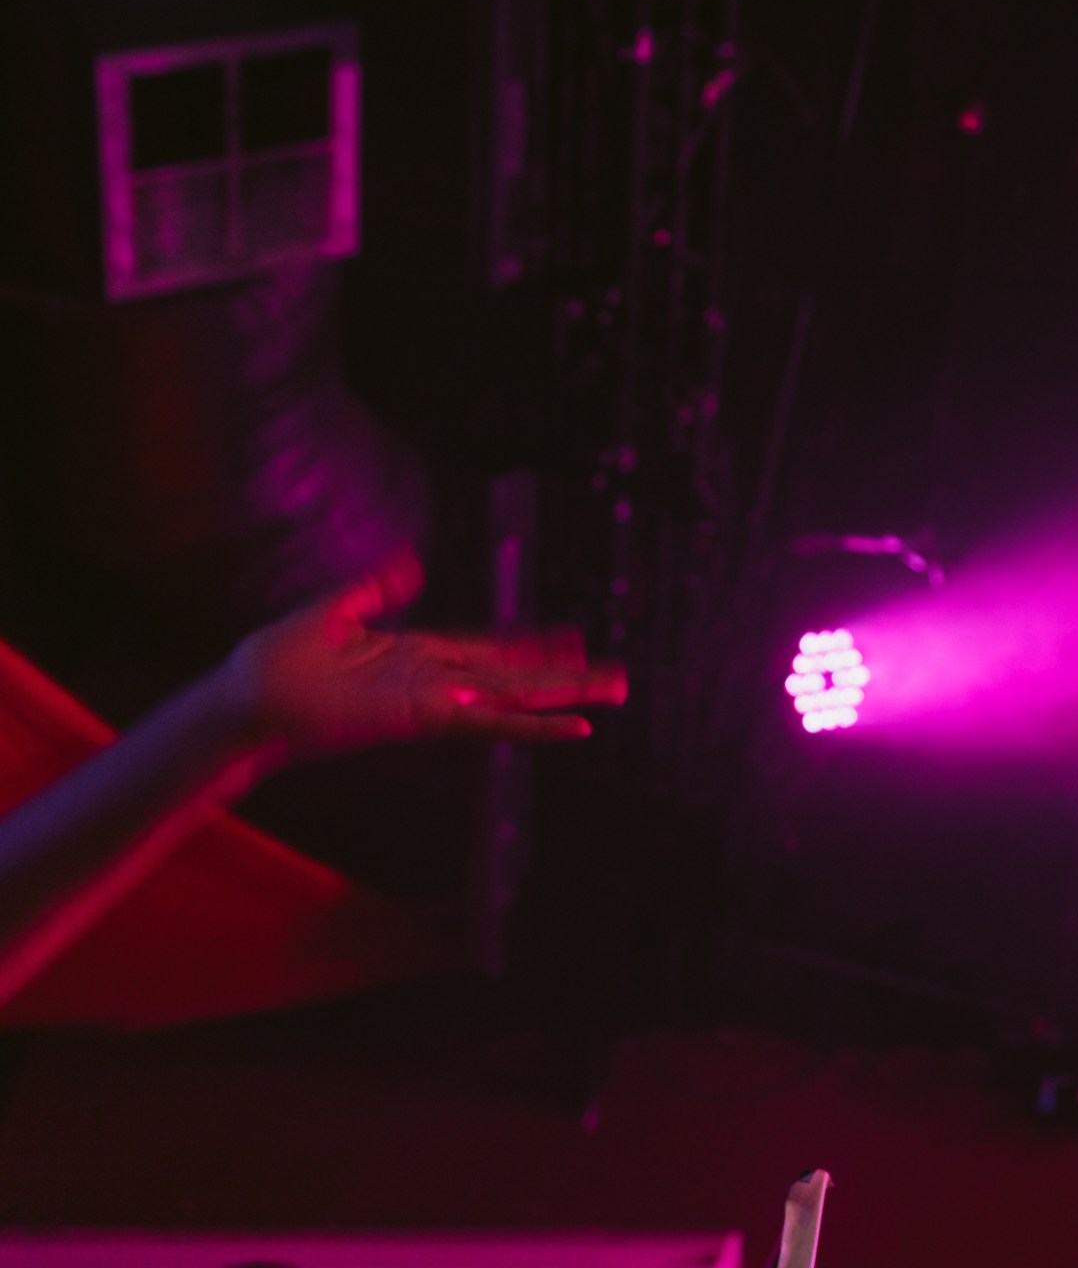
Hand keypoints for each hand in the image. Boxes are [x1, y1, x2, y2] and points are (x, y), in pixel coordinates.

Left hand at [219, 556, 628, 765]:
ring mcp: (434, 701)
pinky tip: (572, 727)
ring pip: (515, 698)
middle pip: (515, 676)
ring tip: (613, 694)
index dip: (530, 645)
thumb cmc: (275, 662)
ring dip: (565, 698)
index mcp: (414, 655)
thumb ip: (372, 589)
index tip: (571, 640)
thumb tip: (409, 563)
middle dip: (567, 677)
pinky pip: (491, 723)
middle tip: (619, 677)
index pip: (486, 649)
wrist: (245, 698)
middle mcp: (433, 681)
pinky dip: (534, 726)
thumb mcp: (330, 611)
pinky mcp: (426, 718)